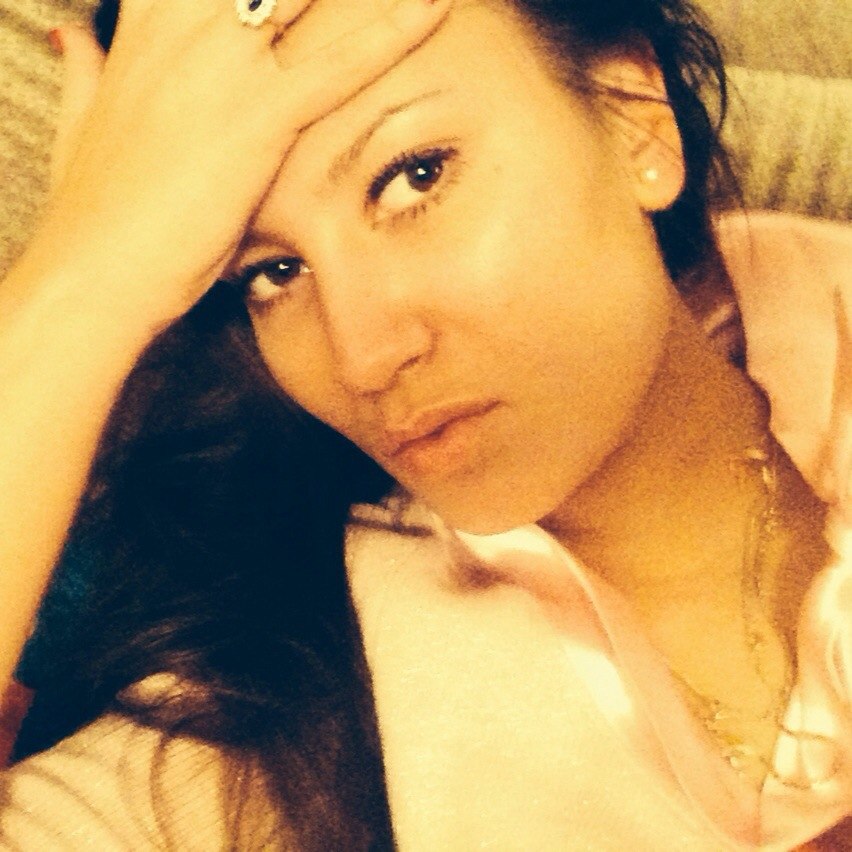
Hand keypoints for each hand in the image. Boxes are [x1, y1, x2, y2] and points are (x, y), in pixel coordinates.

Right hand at [23, 0, 450, 332]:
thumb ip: (87, 74)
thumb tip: (76, 39)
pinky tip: (434, 9)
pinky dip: (393, 32)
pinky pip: (339, 63)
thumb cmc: (96, 210)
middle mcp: (185, 29)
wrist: (95, 269)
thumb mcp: (81, 123)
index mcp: (149, 26)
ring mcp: (222, 67)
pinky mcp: (256, 116)